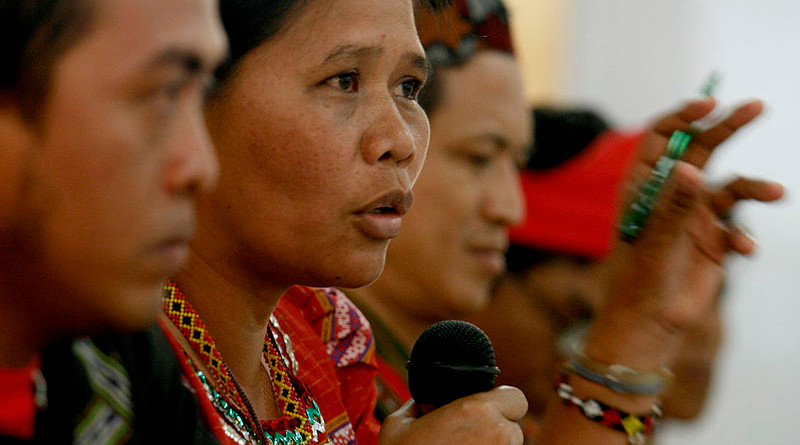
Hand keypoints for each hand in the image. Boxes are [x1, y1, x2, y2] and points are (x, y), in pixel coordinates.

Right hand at [378, 386, 526, 444]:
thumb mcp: (399, 424)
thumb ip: (418, 405)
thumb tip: (424, 402)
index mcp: (477, 410)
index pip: (515, 398)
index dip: (502, 401)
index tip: (484, 409)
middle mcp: (497, 434)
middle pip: (513, 426)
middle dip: (496, 427)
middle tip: (468, 434)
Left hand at [587, 98, 783, 367]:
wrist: (650, 325)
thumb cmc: (638, 281)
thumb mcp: (654, 242)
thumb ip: (673, 206)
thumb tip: (690, 167)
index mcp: (643, 187)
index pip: (661, 138)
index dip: (684, 117)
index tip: (711, 103)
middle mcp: (669, 195)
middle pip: (700, 149)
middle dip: (727, 126)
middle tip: (758, 106)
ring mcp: (694, 216)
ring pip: (731, 187)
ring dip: (754, 187)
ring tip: (774, 193)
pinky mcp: (714, 241)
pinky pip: (739, 228)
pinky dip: (745, 237)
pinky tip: (744, 252)